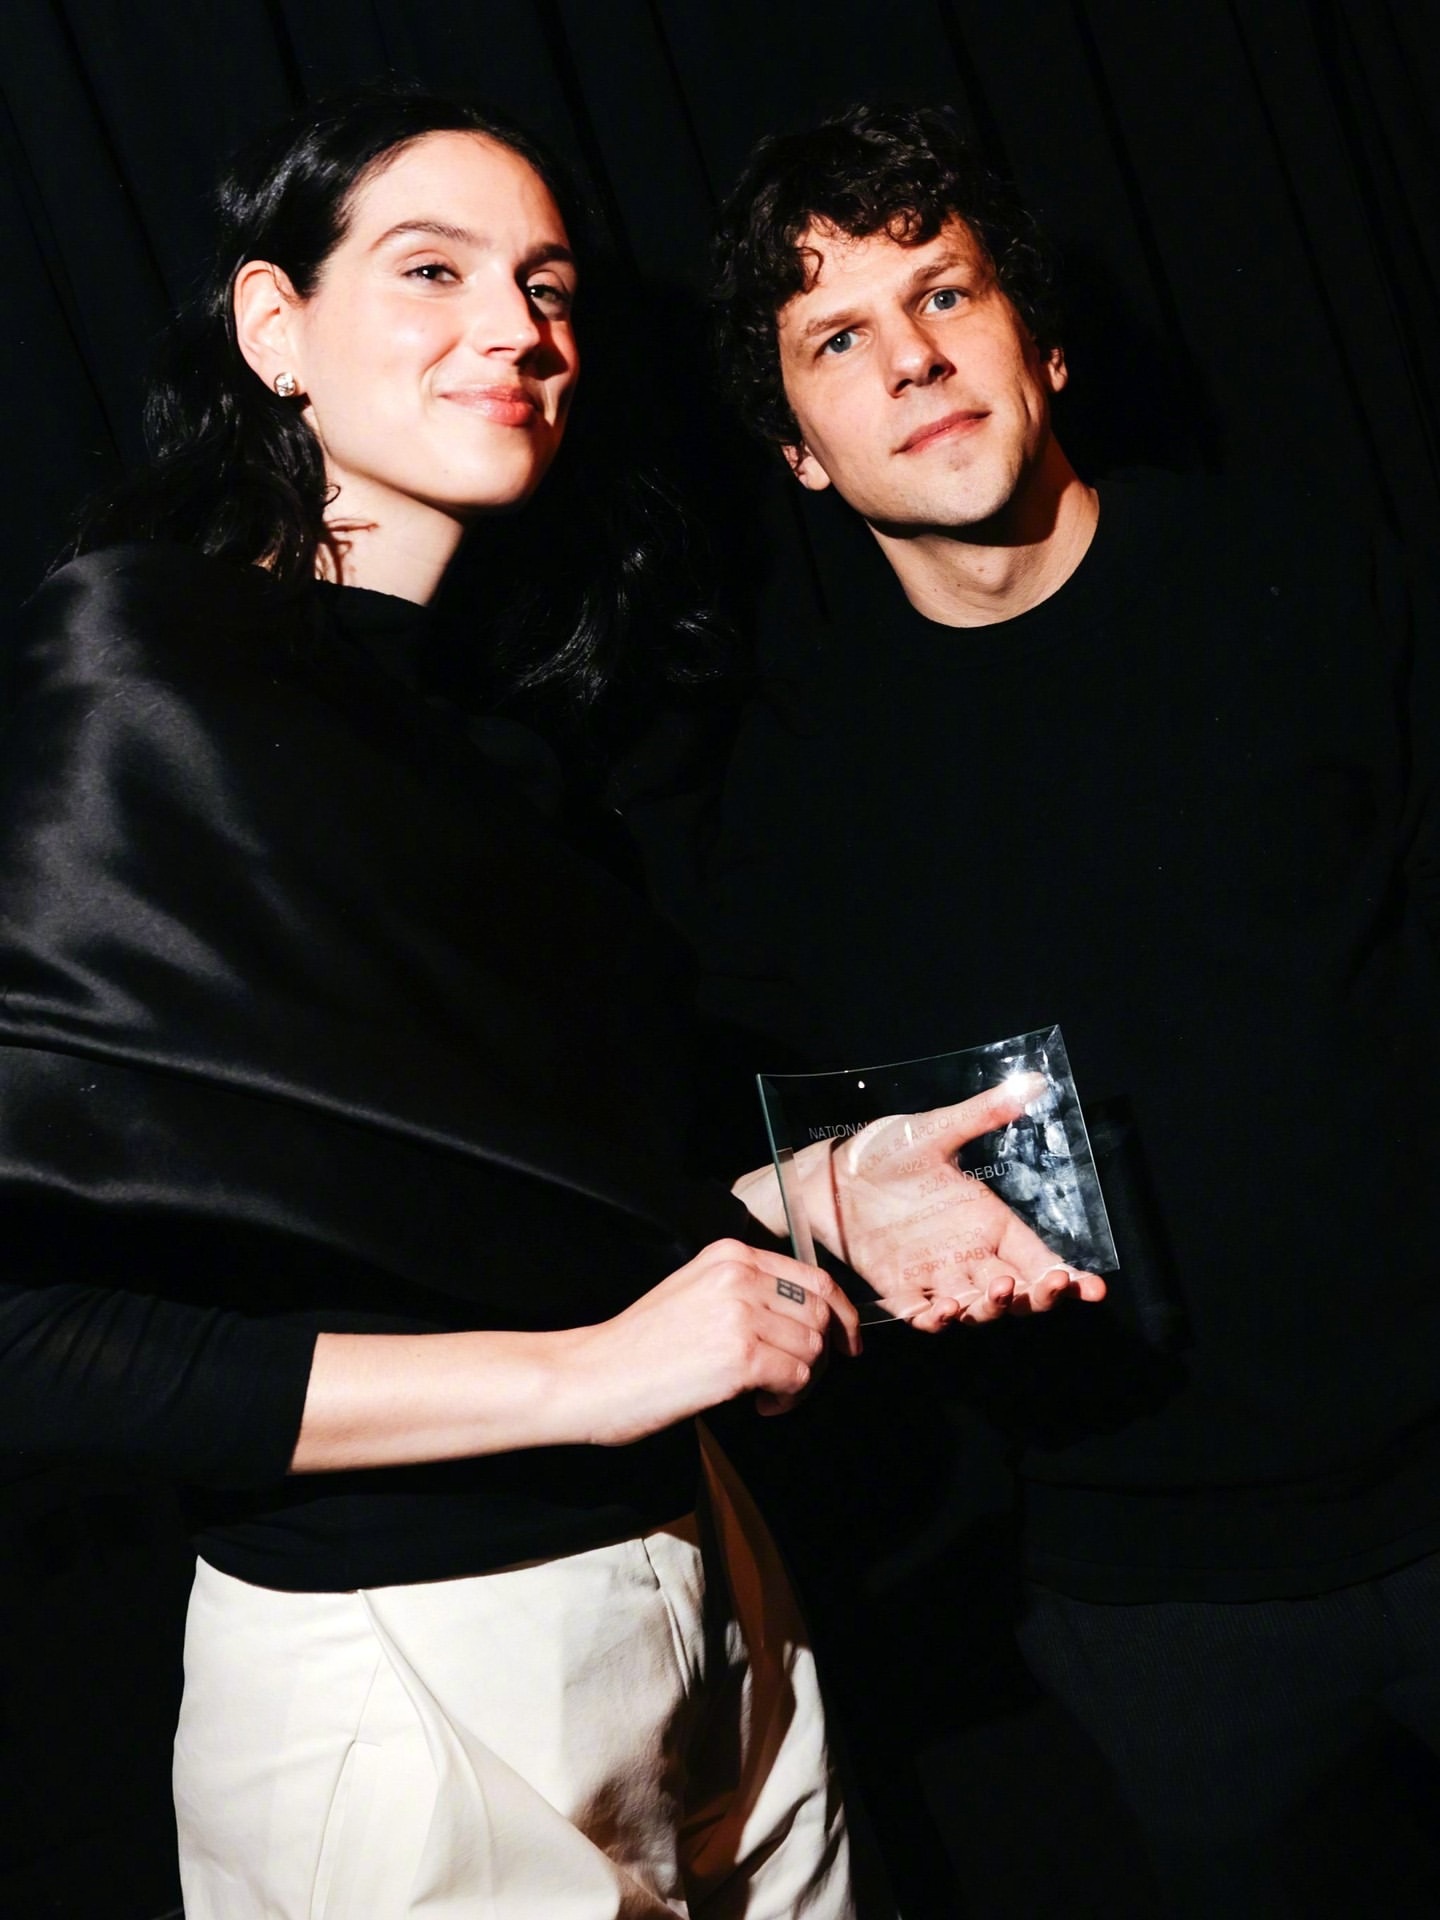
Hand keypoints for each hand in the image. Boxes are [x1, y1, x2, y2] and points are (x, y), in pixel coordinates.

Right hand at [557, 1238, 861, 1444]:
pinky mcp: (740, 1356)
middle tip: (794, 1381)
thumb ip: (746, 1293)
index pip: (814, 1277)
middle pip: (821, 1314)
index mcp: (730, 1255)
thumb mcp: (694, 1293)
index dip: (842, 1313)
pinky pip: (797, 1377)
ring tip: (766, 1394)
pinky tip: (758, 1404)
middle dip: (821, 1354)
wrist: (593, 1375)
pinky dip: (786, 1399)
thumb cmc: (638, 1347)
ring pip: (813, 1348)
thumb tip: (807, 1320)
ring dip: (801, 1380)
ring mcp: (741, 1314)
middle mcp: (740, 1275)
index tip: (848, 1342)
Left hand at [734, 1076, 1105, 1330]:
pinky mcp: (900, 1289)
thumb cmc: (885, 1150)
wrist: (828, 1174)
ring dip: (992, 1308)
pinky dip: (939, 1320)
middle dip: (1038, 1296)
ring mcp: (937, 1275)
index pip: (1037, 1256)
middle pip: (1018, 1291)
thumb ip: (982, 1113)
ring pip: (978, 1308)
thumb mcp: (936, 1129)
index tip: (1091, 1288)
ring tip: (997, 1292)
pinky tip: (944, 1311)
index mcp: (988, 1220)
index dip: (1065, 1275)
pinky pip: (926, 1315)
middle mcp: (969, 1254)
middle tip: (1047, 1288)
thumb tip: (1034, 1081)